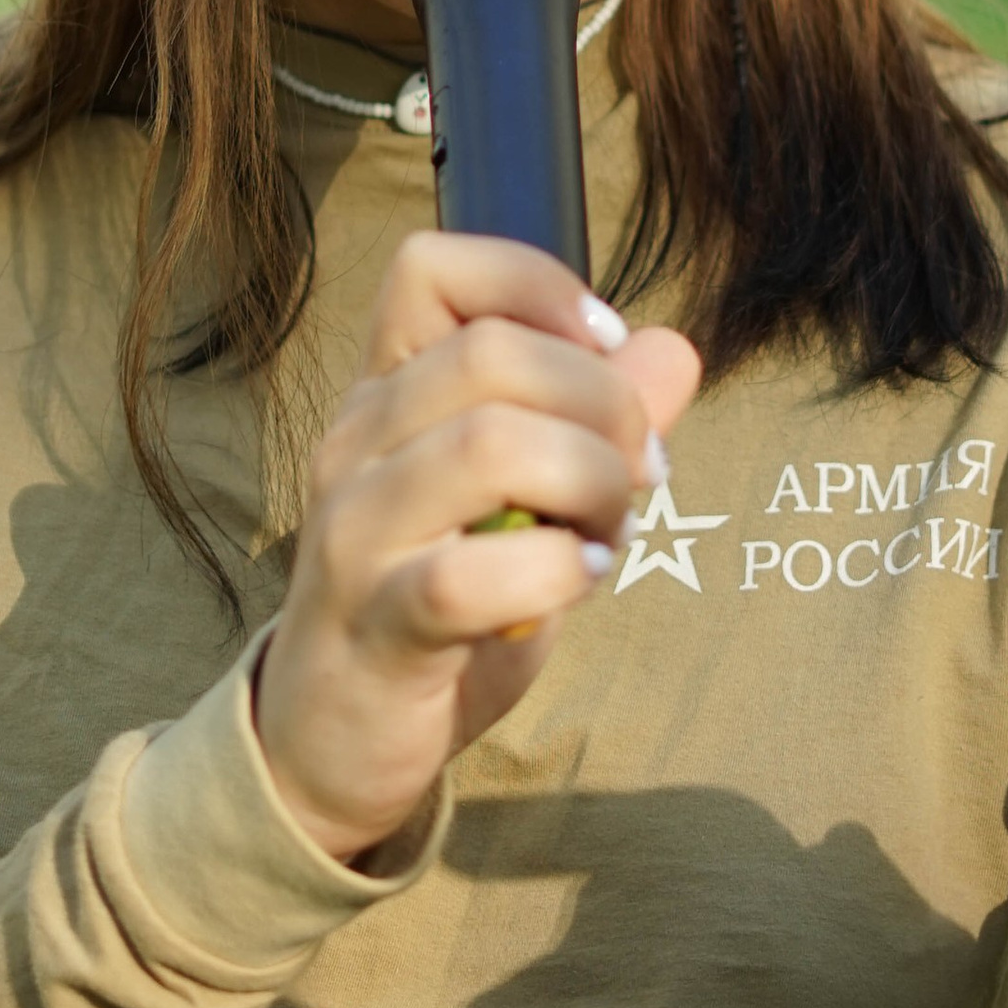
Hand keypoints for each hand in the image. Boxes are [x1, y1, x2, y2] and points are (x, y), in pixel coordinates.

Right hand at [255, 234, 701, 862]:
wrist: (333, 739)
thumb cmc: (438, 600)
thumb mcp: (522, 498)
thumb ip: (595, 420)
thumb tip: (675, 350)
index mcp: (385, 392)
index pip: (430, 267)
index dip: (536, 282)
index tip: (606, 345)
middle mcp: (355, 443)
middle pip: (490, 352)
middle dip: (603, 401)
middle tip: (643, 468)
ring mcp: (356, 533)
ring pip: (488, 444)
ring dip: (590, 480)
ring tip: (611, 528)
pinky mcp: (377, 625)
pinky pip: (472, 574)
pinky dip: (555, 569)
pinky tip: (581, 580)